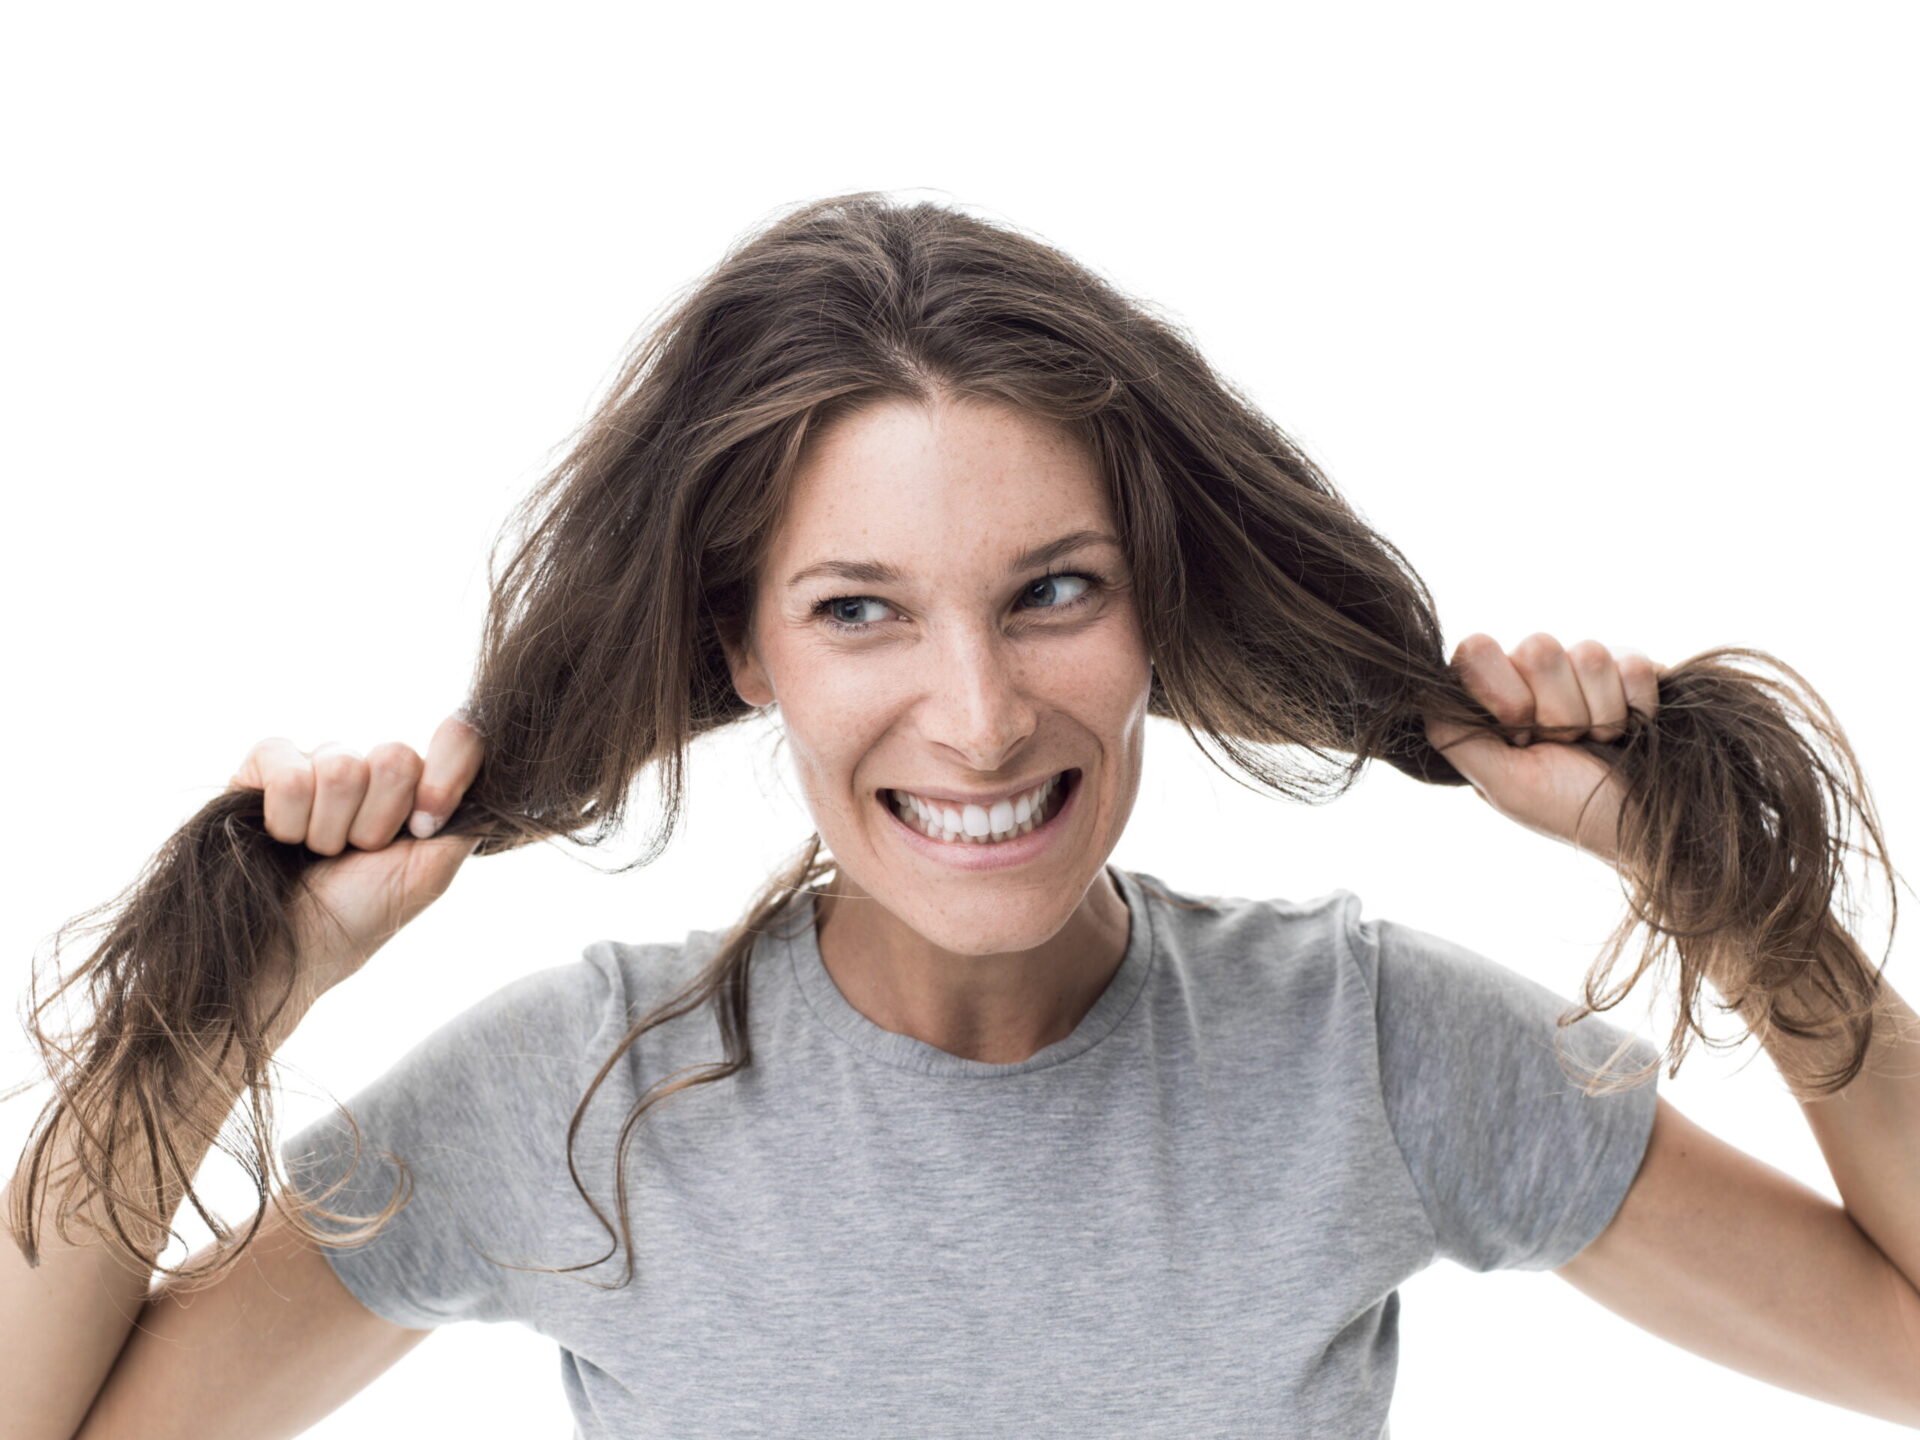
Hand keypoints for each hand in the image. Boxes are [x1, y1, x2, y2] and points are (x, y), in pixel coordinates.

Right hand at [226, 708, 484, 1000]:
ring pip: (341, 767)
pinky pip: (288, 771)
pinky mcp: (266, 763)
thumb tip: (488, 778)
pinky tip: (285, 838)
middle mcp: (371, 765)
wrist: (293, 950)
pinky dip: (288, 819)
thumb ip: (464, 819)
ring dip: (330, 830)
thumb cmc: (362, 913)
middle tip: (358, 853)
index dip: (445, 779)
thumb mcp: (430, 870)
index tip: (422, 830)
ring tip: (321, 852)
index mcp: (418, 785)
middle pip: (395, 758)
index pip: (456, 738)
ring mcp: (319, 760)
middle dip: (377, 823)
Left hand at [1423, 633, 1663, 865]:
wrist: (1642, 828)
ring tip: (1595, 743)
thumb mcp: (1503, 784)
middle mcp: (1532, 677)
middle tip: (1563, 744)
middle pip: (1538, 646)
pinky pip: (1631, 664)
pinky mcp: (1631, 670)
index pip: (1477, 648)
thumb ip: (1456, 737)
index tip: (1519, 732)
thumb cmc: (1567, 809)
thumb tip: (1419, 693)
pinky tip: (1629, 731)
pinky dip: (1634, 707)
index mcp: (1492, 699)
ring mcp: (1581, 670)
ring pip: (1589, 652)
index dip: (1502, 690)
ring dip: (1599, 714)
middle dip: (1558, 710)